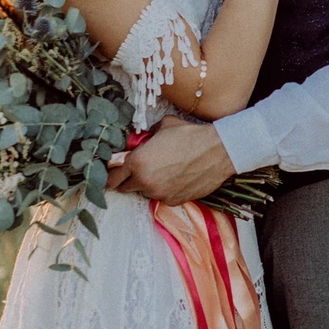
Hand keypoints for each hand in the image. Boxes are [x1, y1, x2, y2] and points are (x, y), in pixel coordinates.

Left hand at [106, 117, 235, 205]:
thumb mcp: (162, 127)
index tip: (112, 173)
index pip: (111, 178)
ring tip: (163, 169)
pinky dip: (164, 189)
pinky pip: (162, 197)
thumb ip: (145, 137)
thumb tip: (139, 141)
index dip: (110, 175)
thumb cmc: (189, 134)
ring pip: (145, 192)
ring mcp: (160, 194)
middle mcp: (145, 182)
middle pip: (124, 188)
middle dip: (127, 180)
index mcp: (137, 162)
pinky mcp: (174, 201)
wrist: (217, 150)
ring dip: (147, 184)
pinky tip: (176, 176)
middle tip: (138, 169)